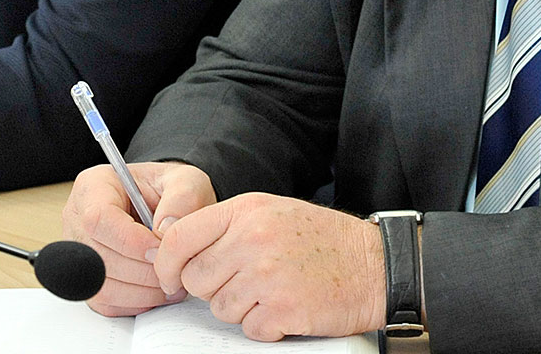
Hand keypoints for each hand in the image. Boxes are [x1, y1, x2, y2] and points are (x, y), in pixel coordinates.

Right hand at [64, 161, 214, 316]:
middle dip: (142, 271)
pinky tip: (156, 289)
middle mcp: (78, 218)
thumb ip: (182, 198)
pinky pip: (105, 302)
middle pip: (97, 257)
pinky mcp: (88, 278)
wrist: (166, 205)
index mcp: (94, 186)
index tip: (160, 249)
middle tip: (173, 270)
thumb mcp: (185, 180)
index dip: (130, 241)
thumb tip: (164, 230)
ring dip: (141, 291)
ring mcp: (80, 251)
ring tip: (169, 281)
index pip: (98, 218)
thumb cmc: (169, 190)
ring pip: (100, 285)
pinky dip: (135, 302)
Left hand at [154, 193, 386, 341]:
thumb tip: (177, 249)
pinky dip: (266, 326)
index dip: (165, 262)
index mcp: (245, 211)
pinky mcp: (285, 309)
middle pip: (195, 278)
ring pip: (220, 308)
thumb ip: (226, 227)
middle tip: (243, 283)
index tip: (168, 277)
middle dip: (212, 288)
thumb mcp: (270, 212)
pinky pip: (250, 329)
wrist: (376, 266)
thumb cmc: (323, 240)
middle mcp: (252, 240)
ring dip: (242, 308)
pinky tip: (286, 308)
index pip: (179, 237)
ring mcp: (268, 275)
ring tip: (273, 291)